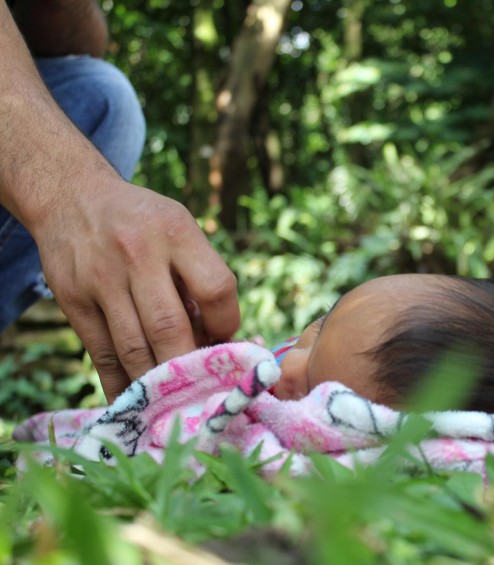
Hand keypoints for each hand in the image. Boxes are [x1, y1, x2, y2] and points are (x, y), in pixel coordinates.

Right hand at [34, 175, 239, 403]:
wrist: (73, 197)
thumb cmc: (144, 222)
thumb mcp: (180, 228)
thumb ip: (201, 276)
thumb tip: (225, 340)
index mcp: (176, 232)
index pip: (216, 288)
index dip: (227, 324)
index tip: (226, 340)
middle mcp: (138, 254)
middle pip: (170, 327)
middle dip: (190, 367)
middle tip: (203, 387)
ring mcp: (101, 279)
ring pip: (133, 348)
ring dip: (157, 383)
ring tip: (174, 400)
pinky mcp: (72, 301)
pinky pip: (101, 354)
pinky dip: (120, 384)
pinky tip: (136, 401)